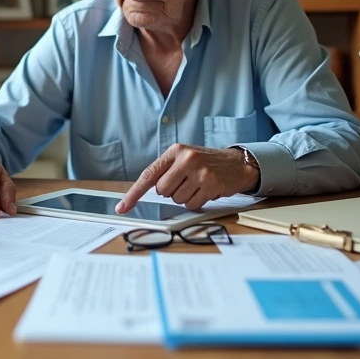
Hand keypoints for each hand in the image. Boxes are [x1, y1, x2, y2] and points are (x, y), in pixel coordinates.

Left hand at [117, 144, 258, 213]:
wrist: (236, 163)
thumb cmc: (206, 163)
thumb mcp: (185, 158)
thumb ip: (166, 171)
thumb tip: (145, 191)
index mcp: (175, 151)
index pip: (149, 175)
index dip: (134, 194)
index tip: (122, 207)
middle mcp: (186, 158)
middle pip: (162, 191)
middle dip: (172, 192)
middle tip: (186, 182)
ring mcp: (199, 171)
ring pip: (177, 200)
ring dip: (186, 197)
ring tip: (198, 185)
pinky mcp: (211, 183)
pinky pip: (192, 204)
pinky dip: (197, 202)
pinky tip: (206, 190)